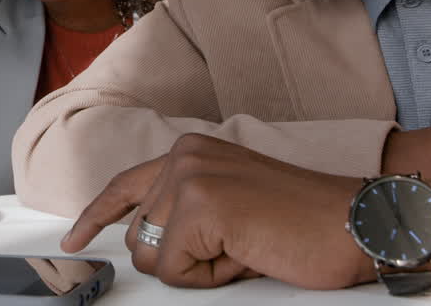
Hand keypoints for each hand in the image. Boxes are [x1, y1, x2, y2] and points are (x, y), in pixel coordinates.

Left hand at [63, 134, 367, 289]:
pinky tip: (248, 253)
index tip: (74, 241)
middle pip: (139, 237)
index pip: (125, 186)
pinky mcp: (201, 207)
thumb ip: (187, 209)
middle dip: (182, 258)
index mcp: (190, 152)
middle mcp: (183, 156)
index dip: (95, 217)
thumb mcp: (232, 203)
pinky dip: (212, 278)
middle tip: (238, 244)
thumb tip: (148, 243)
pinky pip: (177, 272)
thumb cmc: (304, 221)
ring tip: (246, 246)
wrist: (356, 220)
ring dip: (200, 268)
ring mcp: (190, 178)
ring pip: (154, 256)